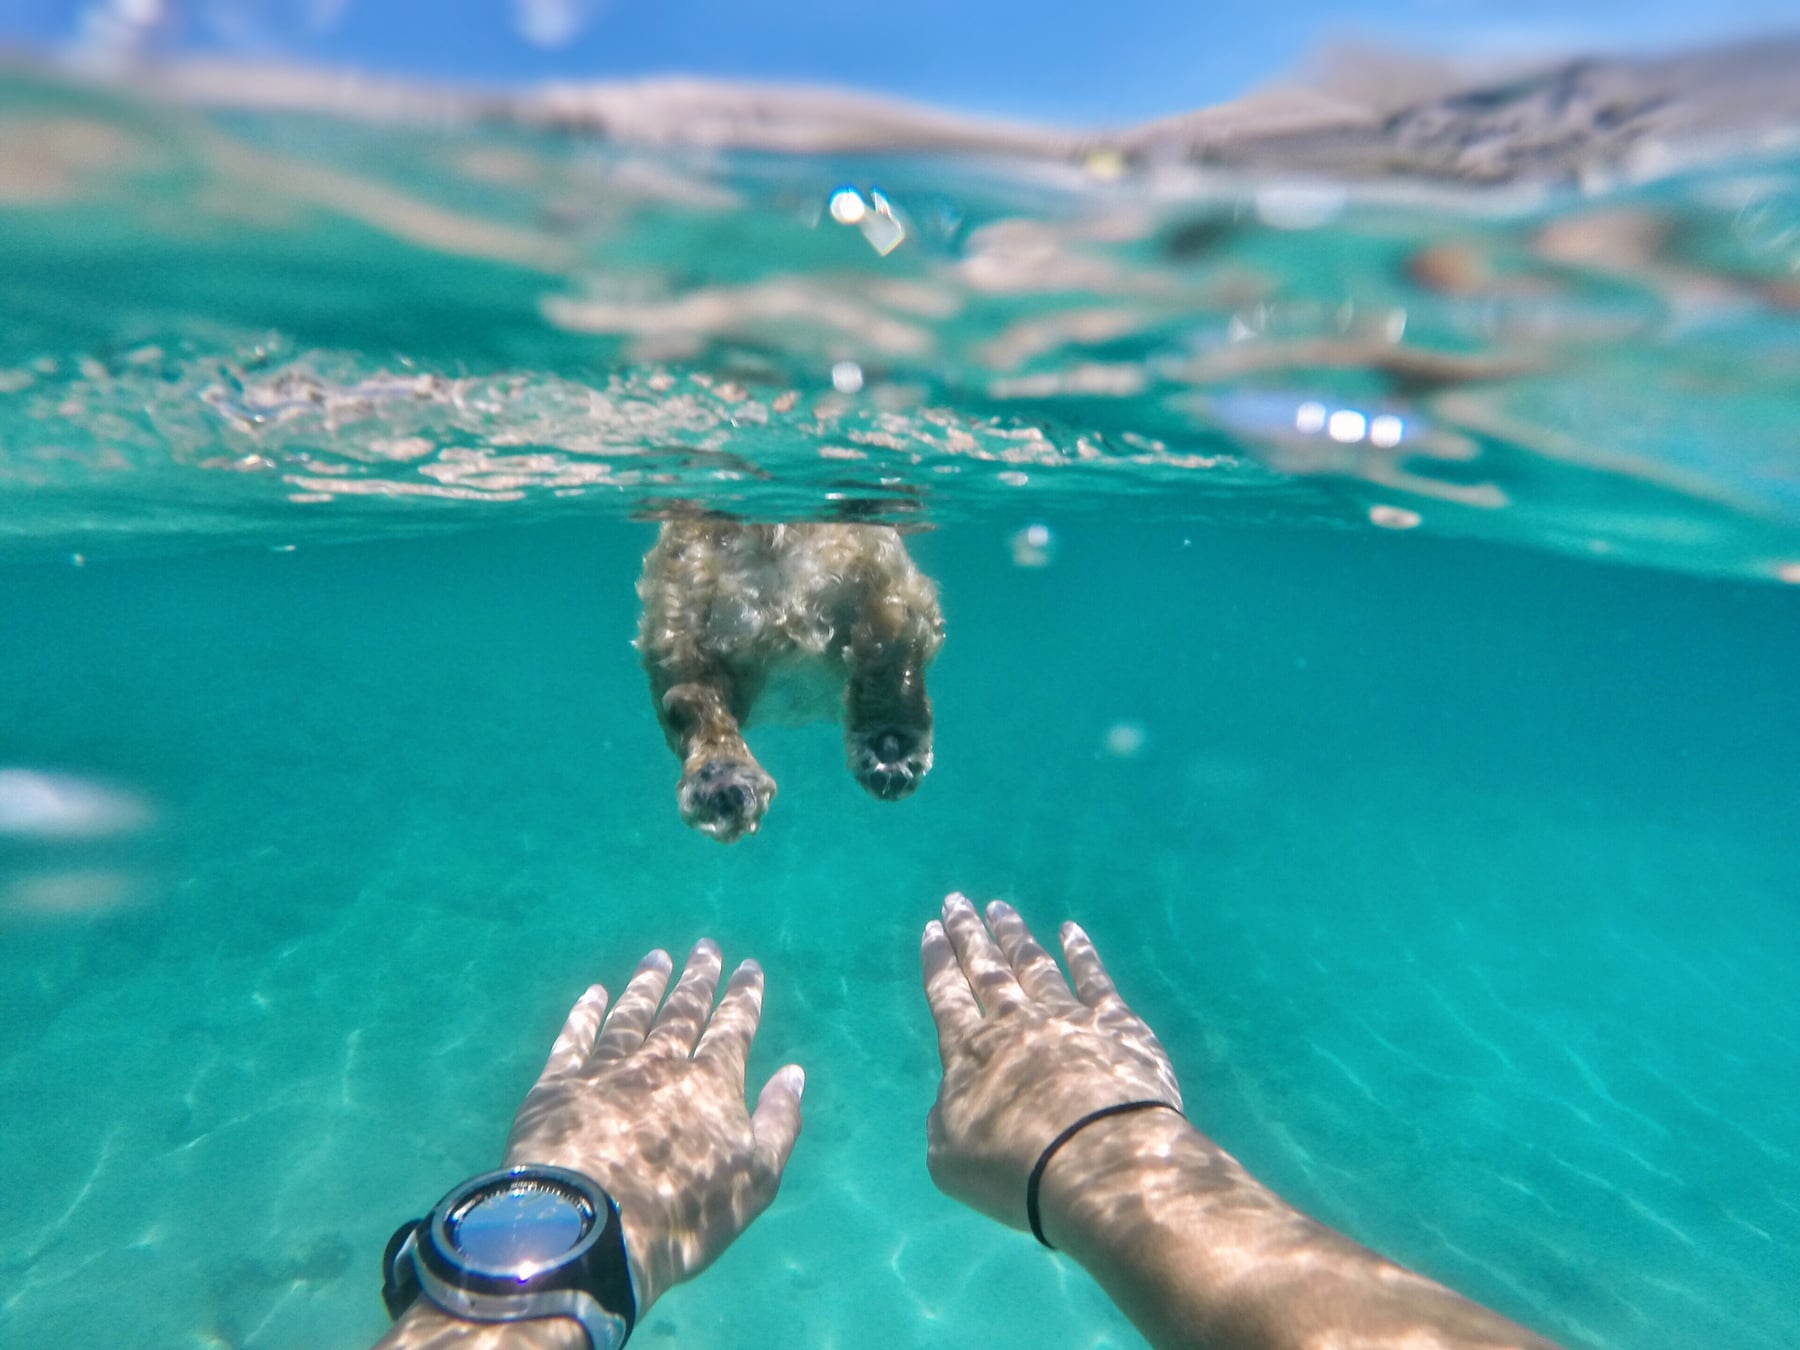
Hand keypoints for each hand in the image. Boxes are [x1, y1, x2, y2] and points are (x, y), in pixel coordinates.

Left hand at [502, 940, 804, 1312]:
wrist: (590, 1230)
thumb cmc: (683, 1213)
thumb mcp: (756, 1178)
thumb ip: (778, 1121)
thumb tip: (795, 1073)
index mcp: (710, 1084)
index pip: (732, 1029)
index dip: (743, 997)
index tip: (748, 966)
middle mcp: (659, 1065)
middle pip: (682, 1013)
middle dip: (698, 980)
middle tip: (706, 947)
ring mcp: (605, 1072)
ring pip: (631, 1017)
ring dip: (647, 985)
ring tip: (657, 958)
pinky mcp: (557, 1088)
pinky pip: (574, 1039)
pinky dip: (585, 1013)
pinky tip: (594, 993)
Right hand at [920, 893, 1181, 1230]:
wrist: (1095, 1160)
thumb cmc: (1014, 1171)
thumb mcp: (950, 1161)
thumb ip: (944, 1122)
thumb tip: (951, 1100)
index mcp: (968, 1053)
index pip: (947, 996)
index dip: (938, 961)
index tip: (932, 928)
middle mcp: (1014, 1024)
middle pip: (986, 970)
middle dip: (969, 934)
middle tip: (957, 900)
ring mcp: (1067, 1018)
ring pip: (1033, 965)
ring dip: (1015, 935)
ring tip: (1000, 907)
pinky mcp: (1117, 1025)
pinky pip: (1094, 979)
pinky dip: (1081, 952)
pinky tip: (1071, 931)